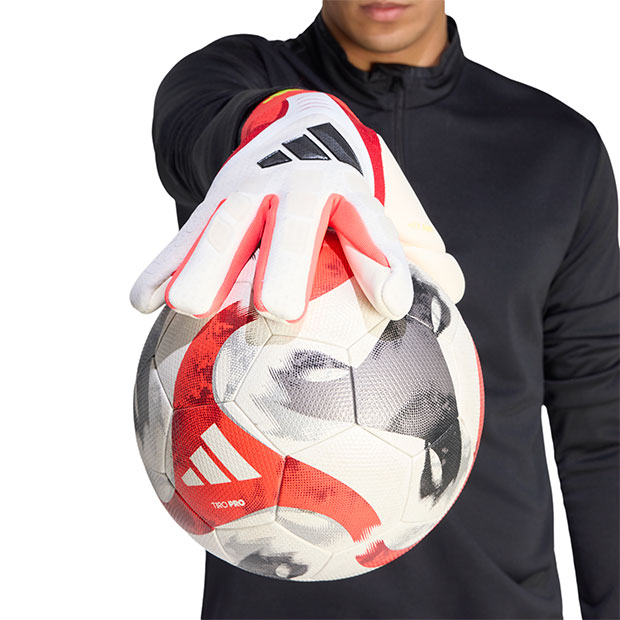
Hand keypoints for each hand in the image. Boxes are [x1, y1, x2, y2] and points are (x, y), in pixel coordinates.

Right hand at [130, 89, 462, 321]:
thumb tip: (450, 292)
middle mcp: (297, 190)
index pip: (369, 225)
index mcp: (348, 191)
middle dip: (282, 264)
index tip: (393, 303)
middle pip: (291, 226)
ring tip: (187, 307)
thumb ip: (420, 247)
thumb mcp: (391, 204)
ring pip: (225, 228)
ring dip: (204, 265)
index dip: (381, 260)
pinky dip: (161, 265)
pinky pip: (184, 235)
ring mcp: (250, 194)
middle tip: (276, 313)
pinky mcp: (213, 202)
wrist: (298, 125)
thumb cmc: (350, 183)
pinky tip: (140, 302)